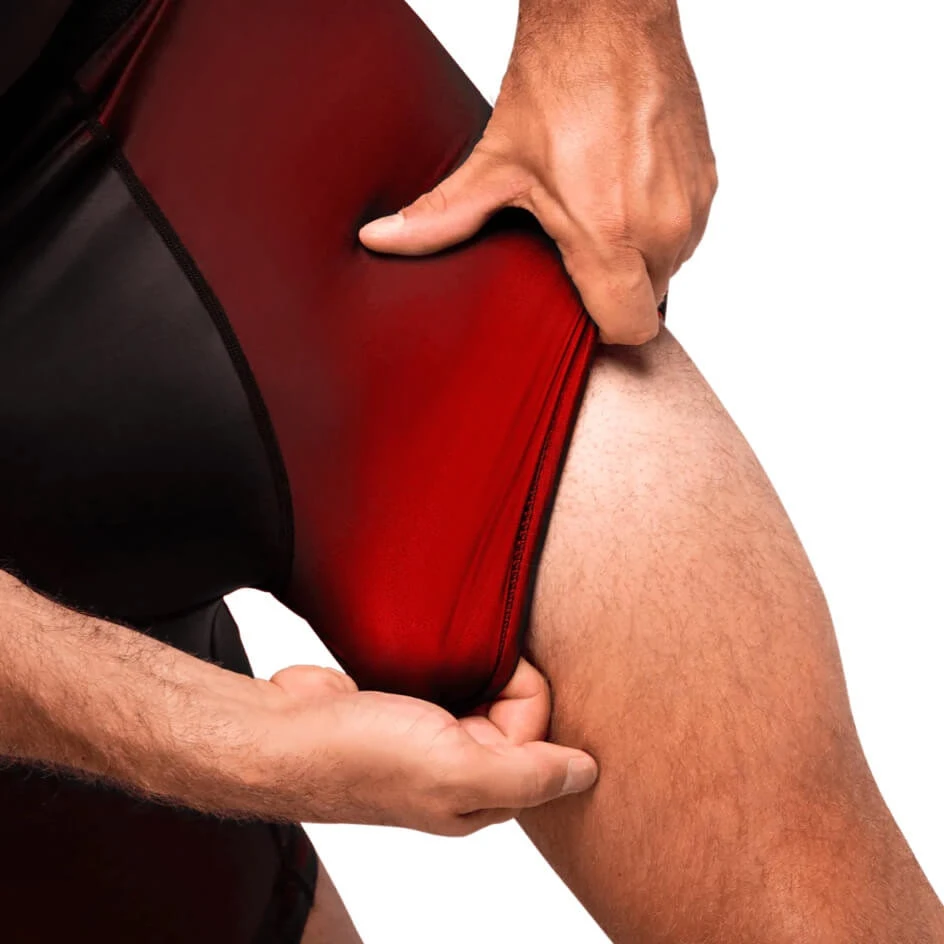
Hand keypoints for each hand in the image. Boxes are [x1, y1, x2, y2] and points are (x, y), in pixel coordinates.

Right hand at [252, 656, 597, 835]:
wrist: (281, 731)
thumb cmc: (358, 758)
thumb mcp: (454, 770)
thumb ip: (527, 774)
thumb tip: (588, 773)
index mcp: (479, 796)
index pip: (540, 741)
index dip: (525, 698)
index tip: (497, 674)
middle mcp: (460, 770)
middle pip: (514, 713)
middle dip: (499, 678)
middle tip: (466, 662)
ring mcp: (431, 736)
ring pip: (482, 692)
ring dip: (473, 666)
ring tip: (445, 656)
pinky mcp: (407, 706)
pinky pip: (450, 678)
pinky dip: (447, 662)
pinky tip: (430, 656)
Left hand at [359, 3, 716, 345]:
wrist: (610, 16)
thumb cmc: (560, 84)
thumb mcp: (494, 163)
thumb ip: (443, 217)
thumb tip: (382, 240)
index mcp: (610, 235)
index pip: (628, 329)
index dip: (601, 329)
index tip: (577, 308)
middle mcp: (663, 226)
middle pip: (647, 302)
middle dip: (614, 292)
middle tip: (575, 256)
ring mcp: (692, 203)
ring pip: (670, 268)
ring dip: (638, 259)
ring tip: (599, 216)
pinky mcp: (708, 180)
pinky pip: (687, 232)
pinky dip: (658, 226)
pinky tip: (624, 193)